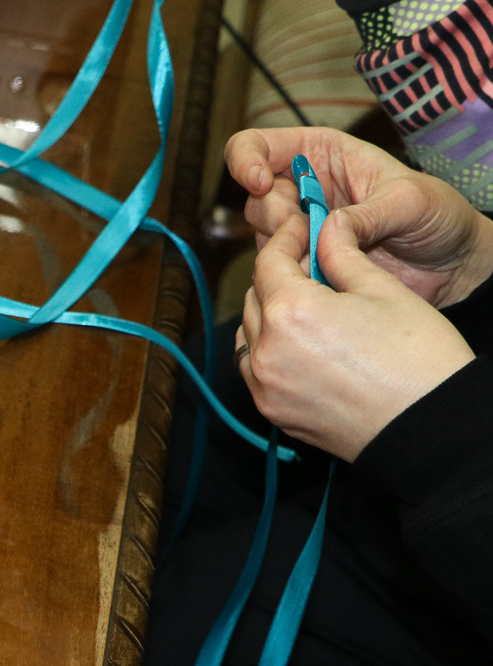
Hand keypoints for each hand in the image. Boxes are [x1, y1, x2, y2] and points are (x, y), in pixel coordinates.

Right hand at [226, 126, 492, 305]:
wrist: (450, 266)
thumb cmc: (438, 216)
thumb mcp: (410, 201)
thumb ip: (366, 213)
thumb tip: (326, 230)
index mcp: (321, 153)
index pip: (257, 144)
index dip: (246, 160)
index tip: (259, 183)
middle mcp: (302, 188)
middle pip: (254, 198)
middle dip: (276, 217)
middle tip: (310, 232)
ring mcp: (300, 229)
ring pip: (262, 237)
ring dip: (287, 249)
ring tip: (331, 256)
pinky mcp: (303, 264)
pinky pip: (277, 269)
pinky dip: (293, 275)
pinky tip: (328, 275)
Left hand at [239, 210, 473, 460]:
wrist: (427, 427)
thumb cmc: (417, 357)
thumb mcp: (384, 290)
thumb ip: (342, 256)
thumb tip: (325, 229)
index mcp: (291, 311)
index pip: (270, 261)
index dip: (286, 237)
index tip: (302, 226)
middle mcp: (266, 350)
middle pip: (255, 295)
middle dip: (278, 273)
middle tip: (310, 262)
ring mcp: (264, 385)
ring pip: (249, 332)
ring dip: (269, 311)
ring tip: (307, 302)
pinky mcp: (271, 411)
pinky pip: (254, 368)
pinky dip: (267, 348)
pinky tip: (299, 342)